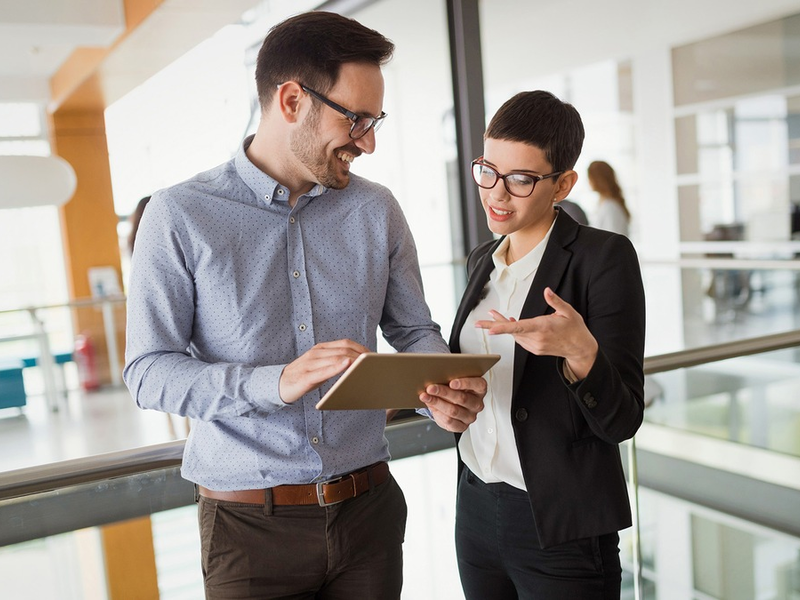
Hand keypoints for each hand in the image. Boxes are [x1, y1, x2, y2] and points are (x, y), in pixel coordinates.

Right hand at [279, 339, 368, 403]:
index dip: (361, 348)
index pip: (345, 343)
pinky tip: (346, 365)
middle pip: (343, 350)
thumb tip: (356, 364)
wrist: (279, 384)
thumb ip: (335, 362)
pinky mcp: (305, 377)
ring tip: (365, 364)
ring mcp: (310, 364)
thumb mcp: (320, 366)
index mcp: (321, 349)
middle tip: (374, 362)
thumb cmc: (304, 376)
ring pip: (335, 358)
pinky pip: (323, 371)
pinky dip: (336, 367)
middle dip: (360, 355)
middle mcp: (316, 353)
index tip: (373, 355)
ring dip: (352, 360)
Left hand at [420, 376, 485, 431]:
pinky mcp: (462, 426)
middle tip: (431, 388)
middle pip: (462, 398)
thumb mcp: (453, 380)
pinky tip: (431, 406)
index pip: (478, 385)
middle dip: (444, 392)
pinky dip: (438, 414)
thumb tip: (435, 376)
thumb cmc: (453, 389)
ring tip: (426, 397)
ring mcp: (470, 416)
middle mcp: (477, 403)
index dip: (465, 383)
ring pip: (453, 410)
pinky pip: (450, 422)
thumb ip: (449, 377)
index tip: (452, 382)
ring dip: (437, 403)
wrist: (449, 404)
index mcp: (479, 389)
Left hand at [475, 287, 597, 379]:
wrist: (580, 348)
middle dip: (495, 325)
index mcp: (543, 327)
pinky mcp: (535, 349)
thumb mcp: (569, 312)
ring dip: (503, 326)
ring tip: (493, 315)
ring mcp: (535, 346)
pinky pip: (520, 339)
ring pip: (514, 335)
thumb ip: (556, 301)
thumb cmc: (575, 329)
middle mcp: (537, 339)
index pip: (520, 328)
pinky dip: (513, 331)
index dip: (504, 328)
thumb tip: (546, 291)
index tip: (491, 329)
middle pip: (512, 331)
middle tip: (478, 323)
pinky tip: (510, 322)